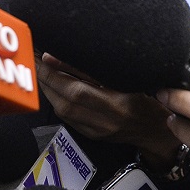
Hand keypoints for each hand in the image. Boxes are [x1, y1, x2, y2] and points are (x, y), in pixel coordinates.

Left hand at [38, 53, 179, 169]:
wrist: (154, 130)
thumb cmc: (146, 100)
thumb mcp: (126, 78)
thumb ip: (91, 69)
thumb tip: (56, 56)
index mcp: (115, 103)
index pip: (76, 89)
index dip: (54, 72)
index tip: (41, 55)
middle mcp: (103, 120)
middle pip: (63, 100)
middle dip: (45, 77)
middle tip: (34, 59)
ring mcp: (95, 130)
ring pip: (60, 109)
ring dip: (47, 88)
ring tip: (40, 69)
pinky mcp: (89, 135)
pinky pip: (65, 117)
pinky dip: (55, 99)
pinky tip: (52, 87)